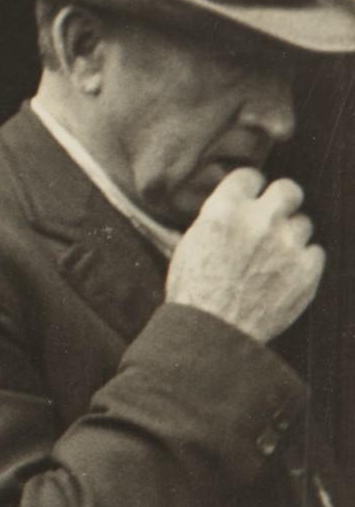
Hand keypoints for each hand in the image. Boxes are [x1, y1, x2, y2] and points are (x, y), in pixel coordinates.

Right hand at [165, 168, 324, 342]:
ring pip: (304, 223)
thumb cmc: (194, 290)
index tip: (248, 197)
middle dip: (281, 200)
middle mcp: (261, 220)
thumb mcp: (190, 244)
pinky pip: (316, 252)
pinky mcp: (308, 270)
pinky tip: (286, 273)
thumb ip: (216, 219)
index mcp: (225, 210)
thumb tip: (231, 210)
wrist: (215, 330)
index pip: (250, 176)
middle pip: (289, 189)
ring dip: (291, 235)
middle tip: (272, 216)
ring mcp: (288, 245)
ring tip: (276, 253)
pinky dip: (303, 260)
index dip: (249, 188)